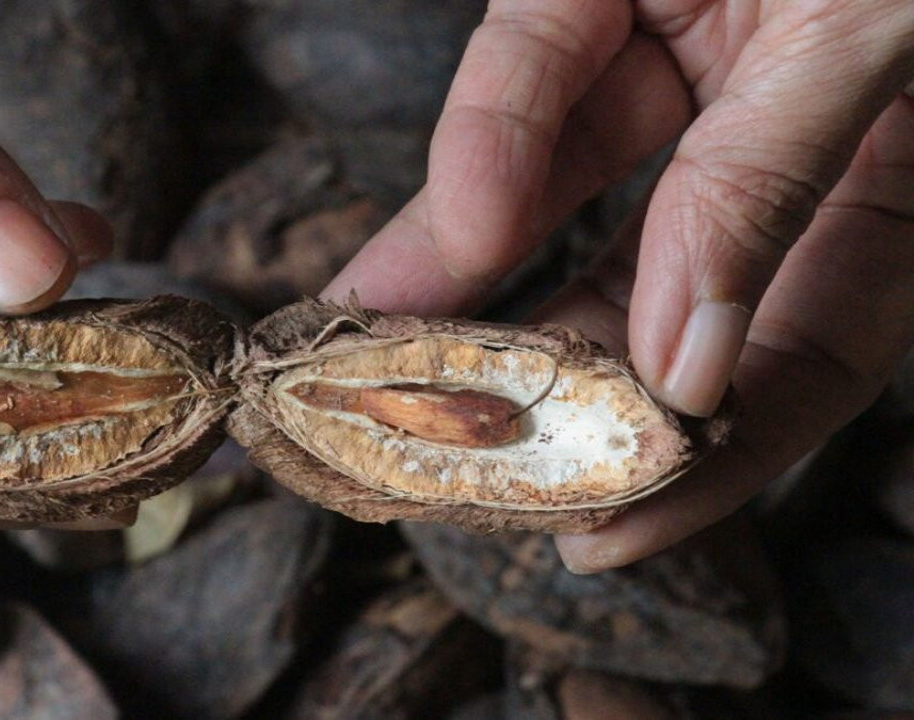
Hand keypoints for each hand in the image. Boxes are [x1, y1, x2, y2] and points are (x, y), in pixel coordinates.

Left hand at [325, 0, 913, 569]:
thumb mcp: (846, 44)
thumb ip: (760, 187)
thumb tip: (683, 361)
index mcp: (878, 178)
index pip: (802, 358)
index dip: (707, 461)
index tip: (595, 533)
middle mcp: (766, 140)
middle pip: (651, 303)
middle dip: (547, 390)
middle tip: (452, 469)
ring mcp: (673, 66)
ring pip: (557, 207)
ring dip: (466, 294)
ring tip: (385, 380)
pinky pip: (519, 69)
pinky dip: (477, 148)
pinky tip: (423, 244)